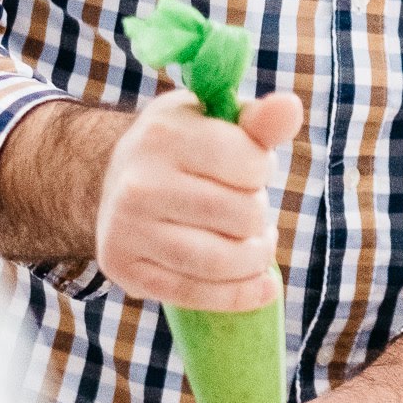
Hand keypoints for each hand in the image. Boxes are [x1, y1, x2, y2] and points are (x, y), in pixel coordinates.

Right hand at [96, 87, 303, 309]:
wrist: (112, 180)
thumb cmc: (183, 149)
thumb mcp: (217, 122)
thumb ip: (259, 120)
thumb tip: (290, 107)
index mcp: (166, 134)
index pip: (250, 164)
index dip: (262, 171)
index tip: (249, 170)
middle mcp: (140, 183)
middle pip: (242, 216)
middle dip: (258, 216)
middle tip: (246, 209)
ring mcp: (127, 229)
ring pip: (222, 262)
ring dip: (256, 258)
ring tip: (256, 245)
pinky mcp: (125, 270)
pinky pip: (198, 295)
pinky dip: (242, 295)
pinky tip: (262, 285)